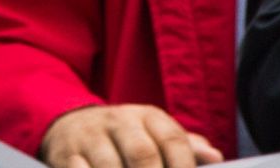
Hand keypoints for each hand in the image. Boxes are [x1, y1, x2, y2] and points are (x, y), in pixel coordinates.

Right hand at [40, 105, 222, 167]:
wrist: (70, 123)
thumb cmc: (125, 137)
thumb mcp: (154, 132)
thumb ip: (185, 146)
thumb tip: (214, 156)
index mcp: (147, 116)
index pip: (173, 140)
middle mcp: (118, 121)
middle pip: (142, 153)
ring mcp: (90, 137)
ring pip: (109, 166)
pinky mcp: (66, 154)